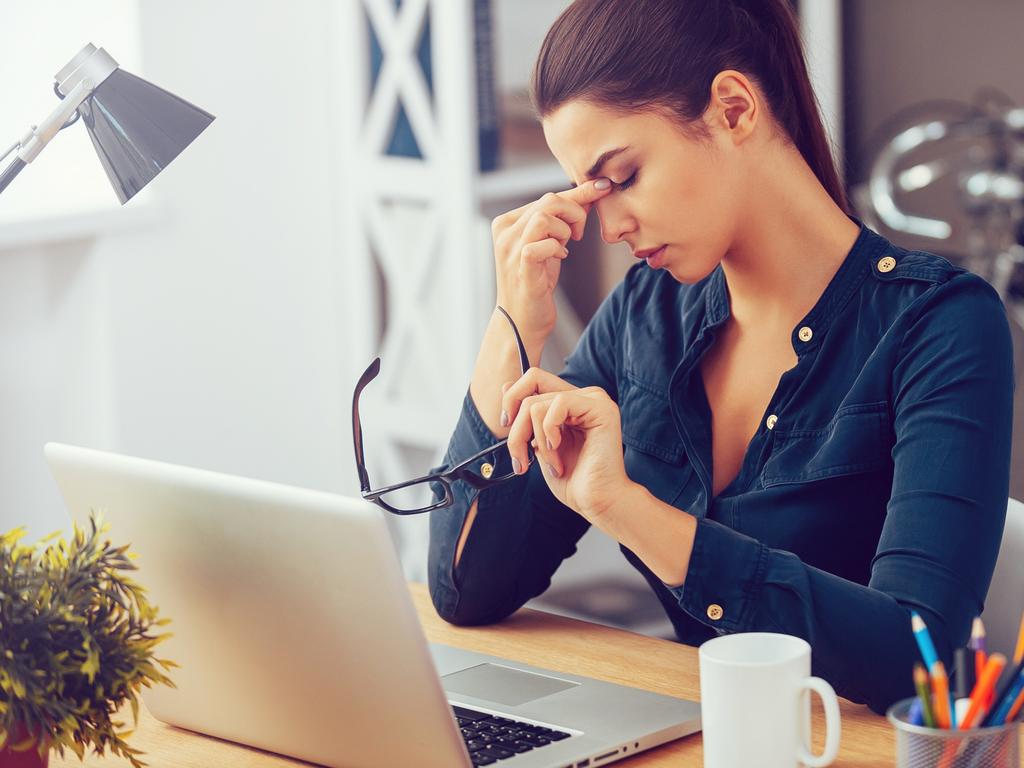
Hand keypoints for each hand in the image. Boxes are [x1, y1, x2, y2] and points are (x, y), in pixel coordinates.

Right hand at [491, 178, 611, 341]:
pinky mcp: (521, 265)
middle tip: (578, 235)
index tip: (603, 187)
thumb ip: (563, 219)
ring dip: (565, 230)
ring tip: (565, 247)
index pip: (546, 197)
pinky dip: (557, 248)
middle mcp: (504, 232)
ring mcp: (510, 249)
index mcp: (507, 222)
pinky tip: (559, 258)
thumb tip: (592, 192)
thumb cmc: (536, 281)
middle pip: (549, 201)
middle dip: (575, 214)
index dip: (578, 194)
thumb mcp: (550, 243)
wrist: (522, 320)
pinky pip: (544, 243)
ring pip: (545, 216)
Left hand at [502, 367, 629, 522]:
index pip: (533, 380)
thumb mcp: (539, 445)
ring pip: (537, 403)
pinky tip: (559, 450)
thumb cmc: (574, 481)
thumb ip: (527, 418)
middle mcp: (583, 396)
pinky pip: (558, 404)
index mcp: (570, 403)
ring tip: (551, 463)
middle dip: (516, 428)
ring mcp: (594, 400)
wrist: (597, 502)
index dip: (512, 399)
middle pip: (530, 387)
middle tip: (521, 456)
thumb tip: (505, 387)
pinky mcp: (601, 408)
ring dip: (535, 440)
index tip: (507, 427)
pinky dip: (549, 433)